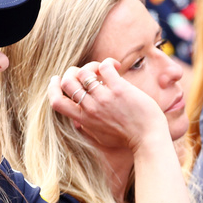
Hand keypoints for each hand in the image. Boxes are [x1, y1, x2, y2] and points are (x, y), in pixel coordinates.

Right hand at [52, 59, 168, 152]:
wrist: (149, 139)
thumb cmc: (127, 139)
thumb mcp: (101, 138)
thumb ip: (87, 128)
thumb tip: (77, 121)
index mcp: (84, 119)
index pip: (56, 102)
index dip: (53, 87)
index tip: (57, 79)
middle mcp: (91, 108)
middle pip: (67, 82)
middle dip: (72, 71)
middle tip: (86, 72)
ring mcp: (104, 98)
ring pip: (84, 72)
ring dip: (92, 66)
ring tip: (103, 69)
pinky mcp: (119, 89)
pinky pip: (104, 67)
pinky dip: (108, 62)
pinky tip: (117, 66)